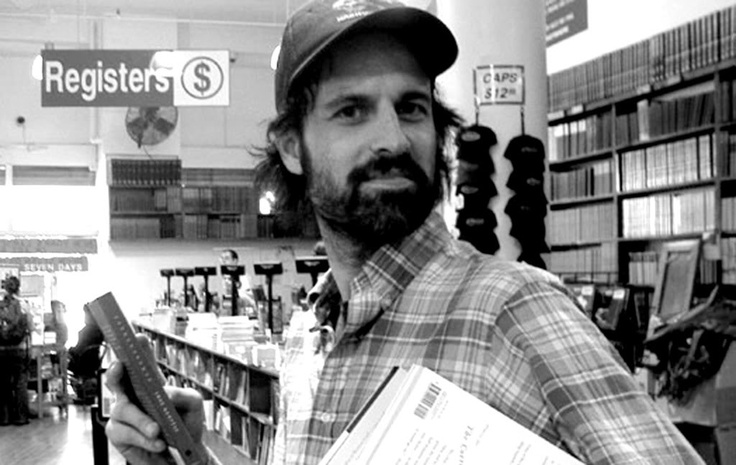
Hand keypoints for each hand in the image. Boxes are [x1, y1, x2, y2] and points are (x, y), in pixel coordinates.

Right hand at [104, 335, 205, 464]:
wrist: (183, 454)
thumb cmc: (186, 425)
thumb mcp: (194, 406)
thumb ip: (184, 395)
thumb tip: (166, 393)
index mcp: (151, 383)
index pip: (141, 362)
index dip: (137, 349)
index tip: (137, 338)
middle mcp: (133, 395)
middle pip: (117, 379)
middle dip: (115, 371)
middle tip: (120, 366)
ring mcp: (123, 414)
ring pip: (121, 410)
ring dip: (141, 420)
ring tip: (157, 431)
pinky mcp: (119, 434)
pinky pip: (123, 432)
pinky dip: (142, 438)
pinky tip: (157, 442)